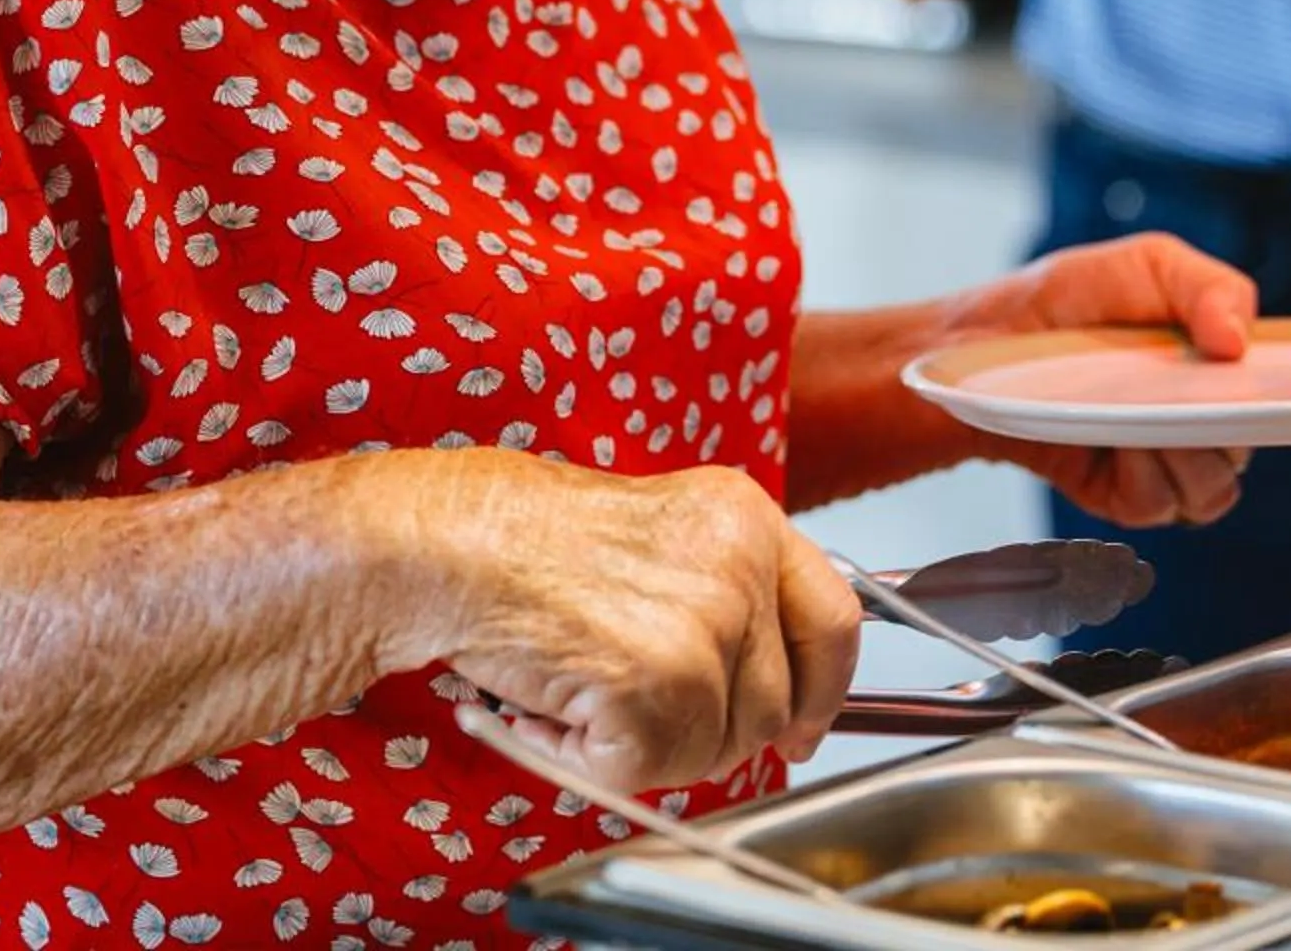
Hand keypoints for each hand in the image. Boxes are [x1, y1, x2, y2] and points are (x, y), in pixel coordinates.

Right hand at [412, 454, 859, 792]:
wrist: (456, 540)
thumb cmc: (533, 540)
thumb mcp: (665, 536)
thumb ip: (728, 596)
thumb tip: (774, 695)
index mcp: (748, 519)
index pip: (834, 623)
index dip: (822, 690)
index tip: (803, 724)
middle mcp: (740, 567)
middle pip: (771, 706)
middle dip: (707, 729)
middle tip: (634, 704)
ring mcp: (705, 626)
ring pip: (714, 750)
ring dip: (645, 745)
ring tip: (583, 689)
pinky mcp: (657, 682)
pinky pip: (645, 770)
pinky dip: (590, 758)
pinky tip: (557, 707)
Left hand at [937, 233, 1257, 528]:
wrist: (985, 343)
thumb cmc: (1067, 299)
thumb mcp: (1143, 264)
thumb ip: (1206, 286)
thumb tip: (1239, 341)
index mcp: (1219, 365)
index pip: (1279, 395)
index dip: (1288, 397)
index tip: (1272, 388)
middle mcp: (1199, 419)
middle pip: (1249, 448)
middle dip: (1224, 427)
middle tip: (1183, 397)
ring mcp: (1162, 461)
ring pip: (1214, 489)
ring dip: (1184, 457)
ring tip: (1140, 419)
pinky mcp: (1124, 495)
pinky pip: (1161, 504)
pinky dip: (1144, 476)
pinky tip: (1113, 442)